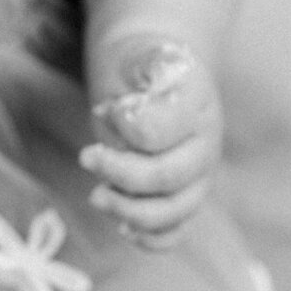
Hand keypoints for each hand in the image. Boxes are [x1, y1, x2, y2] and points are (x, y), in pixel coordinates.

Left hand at [80, 38, 221, 248]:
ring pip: (172, 211)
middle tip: (85, 156)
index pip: (156, 133)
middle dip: (119, 173)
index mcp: (196, 104)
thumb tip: (132, 110)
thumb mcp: (140, 52)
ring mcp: (198, 175)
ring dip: (128, 209)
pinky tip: (123, 227)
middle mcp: (205, 144)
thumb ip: (145, 68)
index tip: (107, 108)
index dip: (123, 127)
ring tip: (96, 195)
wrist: (152, 76)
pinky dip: (151, 238)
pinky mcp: (185, 197)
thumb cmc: (141, 65)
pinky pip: (176, 231)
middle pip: (166, 177)